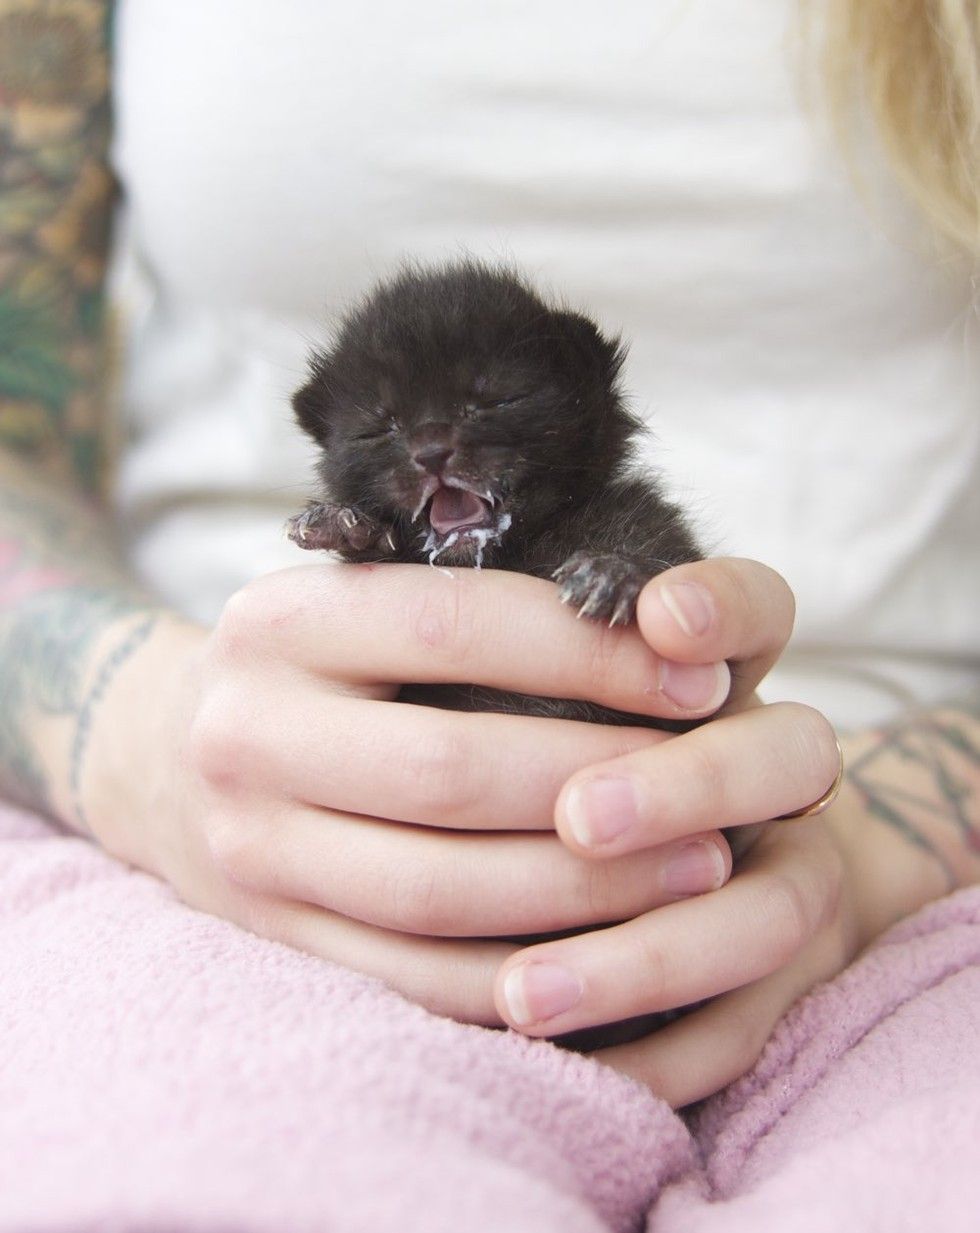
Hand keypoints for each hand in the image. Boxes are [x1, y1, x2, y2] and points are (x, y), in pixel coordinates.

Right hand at [79, 561, 737, 1023]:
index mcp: (281, 619)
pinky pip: (412, 978)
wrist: (166, 754)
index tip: (702, 680)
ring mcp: (249, 846)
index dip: (590, 654)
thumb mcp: (363, 600)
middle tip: (721, 799)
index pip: (453, 624)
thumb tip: (669, 626)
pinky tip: (613, 950)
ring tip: (697, 872)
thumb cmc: (317, 666)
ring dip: (585, 893)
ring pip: (437, 891)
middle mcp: (246, 728)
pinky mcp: (270, 939)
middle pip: (449, 769)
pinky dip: (524, 975)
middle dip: (604, 787)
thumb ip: (479, 601)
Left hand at [493, 559, 848, 1104]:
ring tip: (524, 994)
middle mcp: (786, 766)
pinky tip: (540, 1060)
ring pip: (770, 917)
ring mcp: (801, 870)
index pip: (756, 613)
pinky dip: (645, 1053)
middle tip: (580, 819)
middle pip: (795, 757)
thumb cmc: (564, 740)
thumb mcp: (548, 681)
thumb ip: (506, 651)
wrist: (714, 840)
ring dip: (650, 953)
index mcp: (726, 671)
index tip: (656, 619)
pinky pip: (737, 1032)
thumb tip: (414, 639)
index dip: (715, 610)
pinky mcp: (782, 973)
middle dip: (688, 784)